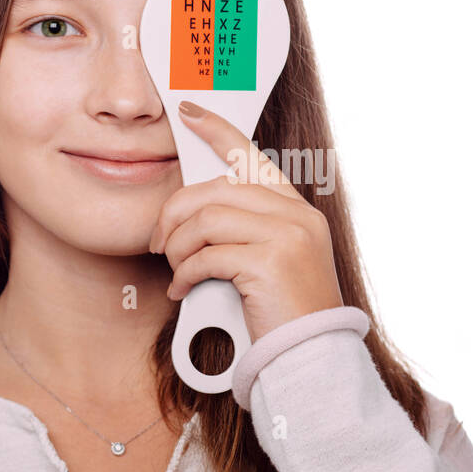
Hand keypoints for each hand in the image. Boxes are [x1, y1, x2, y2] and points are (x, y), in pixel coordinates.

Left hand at [149, 100, 343, 340]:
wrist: (312, 357)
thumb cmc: (284, 317)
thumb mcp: (270, 263)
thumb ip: (246, 232)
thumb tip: (192, 217)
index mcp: (297, 210)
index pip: (252, 157)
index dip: (218, 132)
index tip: (189, 114)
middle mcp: (296, 216)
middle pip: (216, 190)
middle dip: (176, 213)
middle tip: (160, 241)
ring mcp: (288, 236)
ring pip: (207, 220)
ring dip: (179, 248)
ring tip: (175, 270)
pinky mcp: (270, 262)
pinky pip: (207, 255)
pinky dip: (185, 273)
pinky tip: (182, 290)